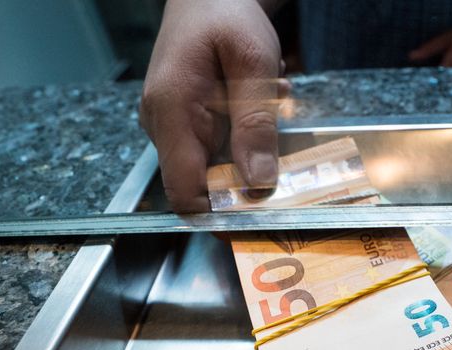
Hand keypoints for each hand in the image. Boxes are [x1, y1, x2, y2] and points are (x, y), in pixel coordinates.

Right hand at [140, 0, 287, 211]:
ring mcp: (171, 124)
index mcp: (171, 112)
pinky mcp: (185, 120)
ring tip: (271, 96)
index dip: (218, 217)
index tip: (259, 226)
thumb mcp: (252, 62)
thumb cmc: (224, 14)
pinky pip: (218, 145)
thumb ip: (255, 123)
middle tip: (288, 154)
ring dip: (253, 145)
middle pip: (203, 183)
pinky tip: (262, 95)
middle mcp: (163, 125)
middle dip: (249, 177)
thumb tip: (259, 182)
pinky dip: (246, 132)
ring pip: (216, 164)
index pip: (184, 192)